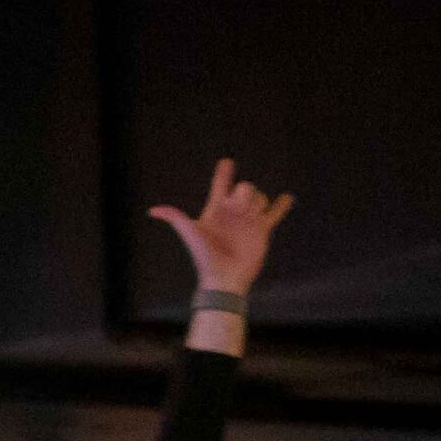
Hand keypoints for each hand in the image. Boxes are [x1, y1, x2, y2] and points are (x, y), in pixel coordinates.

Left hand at [150, 158, 292, 297]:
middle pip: (246, 188)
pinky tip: (287, 198)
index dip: (223, 175)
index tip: (226, 162)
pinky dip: (281, 205)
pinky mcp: (262, 229)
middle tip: (240, 208)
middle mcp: (233, 213)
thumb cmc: (205, 256)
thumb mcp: (190, 233)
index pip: (219, 187)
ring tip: (251, 216)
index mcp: (215, 211)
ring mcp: (248, 220)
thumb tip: (153, 210)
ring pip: (260, 197)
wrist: (225, 277)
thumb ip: (175, 218)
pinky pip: (275, 212)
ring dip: (258, 201)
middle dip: (245, 193)